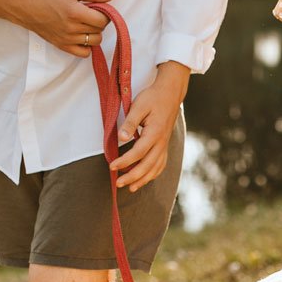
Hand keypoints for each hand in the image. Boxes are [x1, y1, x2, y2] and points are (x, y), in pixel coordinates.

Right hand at [0, 0, 113, 57]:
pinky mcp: (62, 46)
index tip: (98, 9)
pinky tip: (81, 36)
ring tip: (85, 24)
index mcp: (75, 12)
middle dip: (99, 22)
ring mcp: (67, 39)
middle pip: (99, 30)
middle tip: (89, 14)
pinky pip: (84, 53)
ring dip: (94, 33)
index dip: (104, 14)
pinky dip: (87, 46)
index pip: (102, 20)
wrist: (25, 7)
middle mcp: (72, 28)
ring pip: (94, 42)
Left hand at [108, 62, 189, 190]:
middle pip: (147, 165)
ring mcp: (165, 145)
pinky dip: (152, 174)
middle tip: (118, 183)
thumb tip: (121, 138)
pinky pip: (160, 165)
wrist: (170, 94)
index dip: (124, 161)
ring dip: (142, 180)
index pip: (138, 152)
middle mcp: (162, 142)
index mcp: (155, 133)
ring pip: (155, 168)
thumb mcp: (138, 106)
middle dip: (132, 177)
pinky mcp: (165, 146)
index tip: (112, 166)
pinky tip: (143, 179)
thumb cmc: (153, 98)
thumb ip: (130, 123)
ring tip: (130, 188)